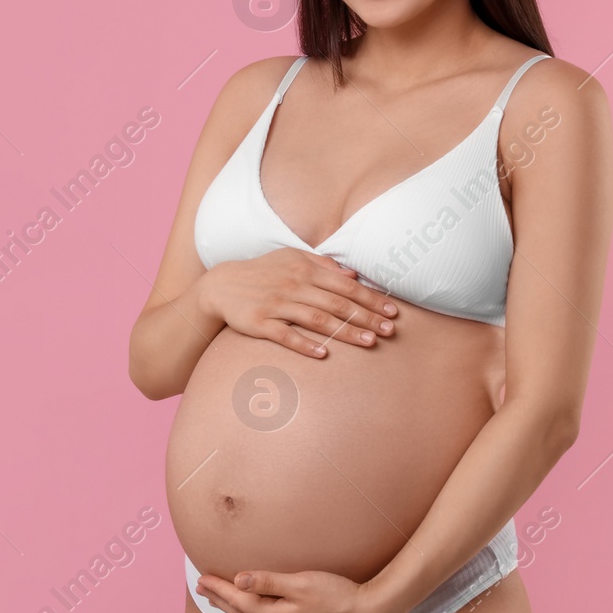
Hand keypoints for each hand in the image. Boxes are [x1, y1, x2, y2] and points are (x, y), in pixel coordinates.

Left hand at [194, 565, 390, 612]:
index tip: (201, 578)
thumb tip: (239, 580)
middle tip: (200, 589)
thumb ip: (268, 581)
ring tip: (217, 603)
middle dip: (219, 599)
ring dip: (232, 611)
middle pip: (240, 612)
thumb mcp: (300, 582)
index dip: (219, 588)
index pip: (238, 599)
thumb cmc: (335, 594)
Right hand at [197, 248, 398, 357]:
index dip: (370, 299)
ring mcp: (276, 305)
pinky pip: (285, 335)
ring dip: (345, 331)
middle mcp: (293, 286)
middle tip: (389, 331)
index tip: (391, 311)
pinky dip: (305, 344)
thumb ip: (322, 264)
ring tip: (369, 343)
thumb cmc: (262, 272)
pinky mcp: (259, 323)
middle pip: (336, 303)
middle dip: (366, 317)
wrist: (220, 285)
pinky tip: (324, 354)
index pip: (345, 285)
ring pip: (317, 319)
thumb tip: (353, 273)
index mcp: (304, 270)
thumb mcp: (290, 258)